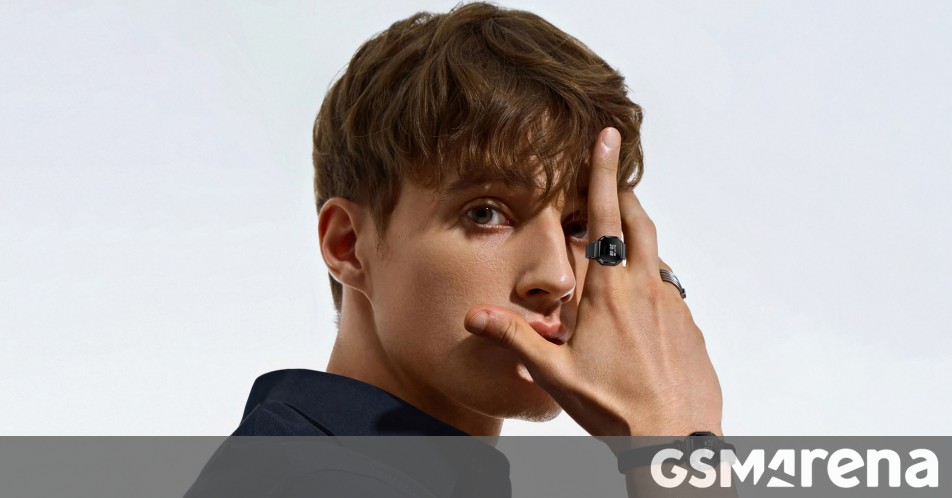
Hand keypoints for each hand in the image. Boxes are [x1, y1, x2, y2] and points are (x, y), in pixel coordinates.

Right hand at [464, 127, 722, 440]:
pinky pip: (668, 300)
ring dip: (635, 253)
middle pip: (640, 225)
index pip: (605, 217)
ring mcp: (675, 310)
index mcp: (610, 293)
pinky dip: (650, 295)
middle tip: (613, 183)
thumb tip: (473, 315)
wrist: (673, 444)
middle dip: (624, 197)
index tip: (609, 136)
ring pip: (654, 265)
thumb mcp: (554, 373)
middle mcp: (647, 291)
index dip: (604, 173)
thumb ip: (513, 338)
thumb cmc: (613, 409)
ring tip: (613, 269)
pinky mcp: (692, 331)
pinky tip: (636, 325)